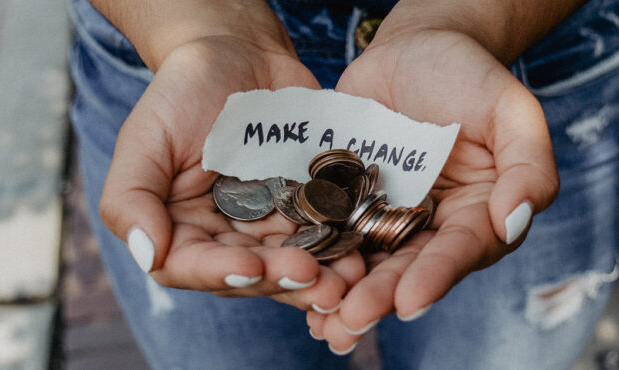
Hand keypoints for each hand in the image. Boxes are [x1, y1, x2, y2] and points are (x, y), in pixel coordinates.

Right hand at [99, 34, 366, 309]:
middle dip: (281, 279)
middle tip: (314, 277)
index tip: (252, 267)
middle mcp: (223, 236)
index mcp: (179, 228)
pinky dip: (341, 247)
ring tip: (346, 279)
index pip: (190, 266)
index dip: (220, 274)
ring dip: (319, 277)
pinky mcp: (305, 207)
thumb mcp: (144, 138)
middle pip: (249, 273)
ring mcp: (267, 225)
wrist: (238, 55)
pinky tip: (361, 252)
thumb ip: (130, 198)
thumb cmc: (182, 92)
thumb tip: (147, 254)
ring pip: (290, 263)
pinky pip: (324, 234)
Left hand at [307, 28, 558, 350]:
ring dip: (342, 292)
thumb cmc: (469, 75)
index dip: (435, 277)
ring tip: (321, 321)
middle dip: (379, 297)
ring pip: (363, 260)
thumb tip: (515, 221)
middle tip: (351, 321)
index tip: (409, 301)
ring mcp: (382, 214)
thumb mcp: (510, 110)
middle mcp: (428, 225)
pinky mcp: (344, 198)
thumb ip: (527, 165)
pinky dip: (312, 254)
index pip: (458, 251)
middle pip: (405, 267)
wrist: (414, 49)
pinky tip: (292, 280)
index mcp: (474, 214)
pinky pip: (328, 229)